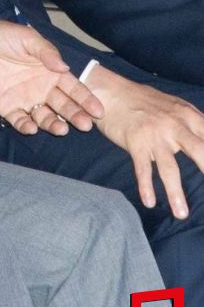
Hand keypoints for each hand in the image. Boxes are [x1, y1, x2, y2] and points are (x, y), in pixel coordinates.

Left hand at [0, 18, 103, 135]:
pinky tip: (32, 128)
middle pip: (63, 105)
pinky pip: (19, 120)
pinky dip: (26, 126)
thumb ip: (46, 52)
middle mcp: (41, 88)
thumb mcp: (27, 38)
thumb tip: (65, 67)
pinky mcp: (6, 107)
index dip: (86, 99)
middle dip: (75, 115)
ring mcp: (25, 99)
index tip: (98, 110)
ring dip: (53, 124)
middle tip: (85, 124)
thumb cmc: (1, 36)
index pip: (73, 88)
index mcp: (50, 71)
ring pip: (44, 116)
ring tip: (61, 128)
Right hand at [85, 64, 203, 218]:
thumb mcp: (175, 106)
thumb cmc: (145, 101)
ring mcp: (154, 134)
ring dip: (175, 193)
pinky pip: (142, 168)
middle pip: (199, 151)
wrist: (112, 92)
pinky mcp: (135, 142)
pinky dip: (146, 186)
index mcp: (188, 115)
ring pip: (169, 168)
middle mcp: (174, 125)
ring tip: (181, 214)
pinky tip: (149, 202)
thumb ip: (194, 123)